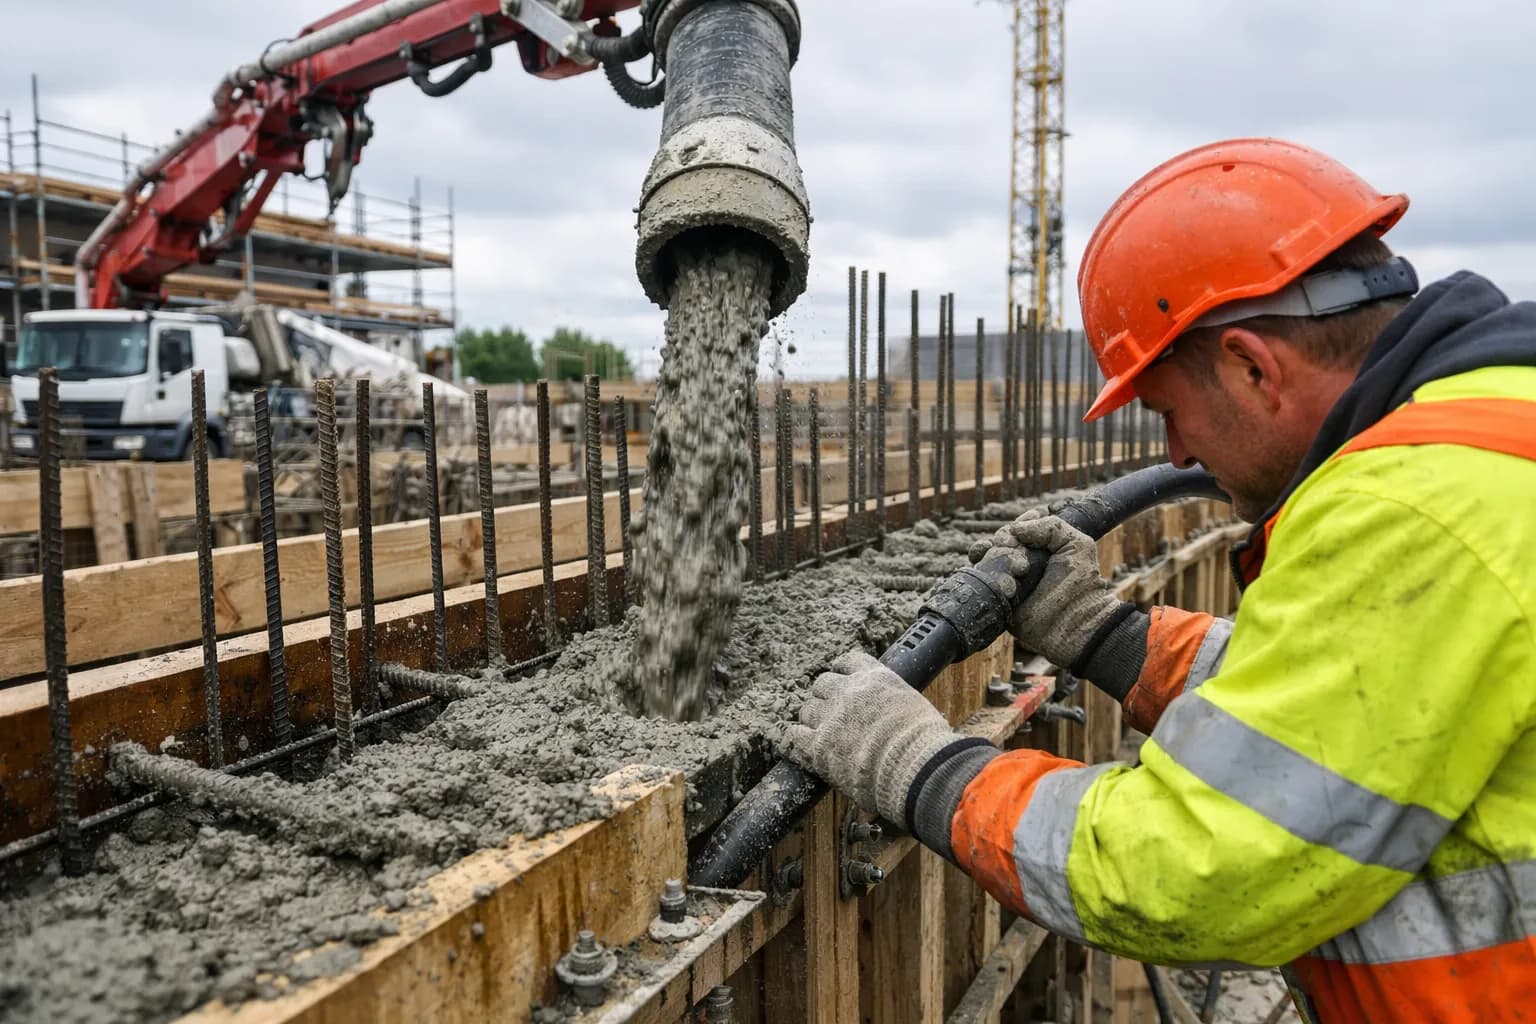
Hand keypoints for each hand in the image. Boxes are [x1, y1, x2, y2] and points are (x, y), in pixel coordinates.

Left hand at [783, 649, 960, 827]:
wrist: (915, 766)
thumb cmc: (925, 742)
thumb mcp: (915, 707)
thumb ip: (896, 704)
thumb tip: (898, 717)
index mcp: (875, 677)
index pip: (849, 661)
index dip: (842, 670)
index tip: (840, 676)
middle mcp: (848, 691)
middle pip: (822, 684)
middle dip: (825, 697)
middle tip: (832, 714)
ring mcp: (830, 717)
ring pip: (807, 709)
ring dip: (812, 719)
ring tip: (819, 734)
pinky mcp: (818, 746)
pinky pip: (792, 737)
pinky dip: (793, 741)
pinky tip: (795, 746)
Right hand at [967, 508, 1126, 668]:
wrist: (1073, 622)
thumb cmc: (1080, 584)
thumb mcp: (1077, 544)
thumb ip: (1052, 526)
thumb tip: (1016, 527)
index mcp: (1040, 548)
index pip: (1019, 527)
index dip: (1017, 525)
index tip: (1021, 531)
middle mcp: (1023, 561)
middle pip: (1000, 539)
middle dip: (1005, 540)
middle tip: (1019, 553)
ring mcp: (1009, 578)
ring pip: (987, 555)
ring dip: (996, 555)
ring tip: (1015, 569)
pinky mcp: (999, 596)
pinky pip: (981, 577)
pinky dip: (985, 570)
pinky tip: (999, 575)